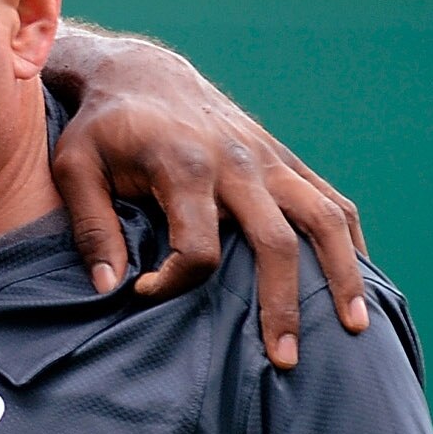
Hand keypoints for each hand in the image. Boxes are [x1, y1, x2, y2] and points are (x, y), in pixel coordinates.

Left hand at [49, 27, 367, 367]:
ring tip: (354, 329)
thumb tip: (110, 288)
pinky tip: (358, 283)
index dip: (175, 280)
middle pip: (276, 241)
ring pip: (323, 219)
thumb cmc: (100, 128)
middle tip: (285, 359)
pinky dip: (350, 241)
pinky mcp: (284, 159)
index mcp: (183, 164)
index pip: (198, 246)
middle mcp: (236, 162)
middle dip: (283, 304)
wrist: (141, 74)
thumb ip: (92, 227)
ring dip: (342, 276)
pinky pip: (330, 201)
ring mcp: (268, 159)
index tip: (144, 292)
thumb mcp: (74, 167)